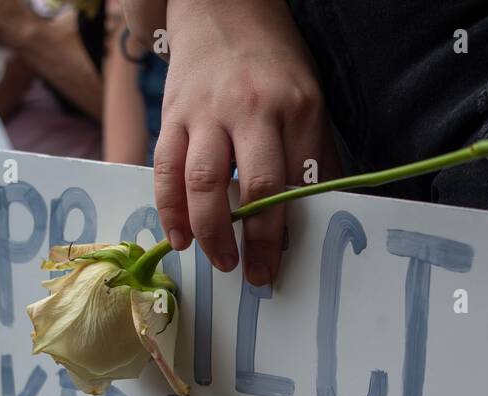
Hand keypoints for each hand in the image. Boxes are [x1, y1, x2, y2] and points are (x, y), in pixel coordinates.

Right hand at [152, 0, 339, 285]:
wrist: (224, 6)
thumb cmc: (274, 62)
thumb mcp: (311, 99)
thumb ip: (314, 153)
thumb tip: (322, 213)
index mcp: (298, 109)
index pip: (298, 181)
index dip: (290, 229)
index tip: (285, 264)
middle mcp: (253, 110)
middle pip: (256, 187)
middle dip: (255, 240)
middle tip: (254, 275)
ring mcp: (208, 111)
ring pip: (204, 181)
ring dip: (210, 230)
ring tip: (219, 261)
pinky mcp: (174, 113)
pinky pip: (166, 168)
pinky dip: (169, 207)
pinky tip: (178, 236)